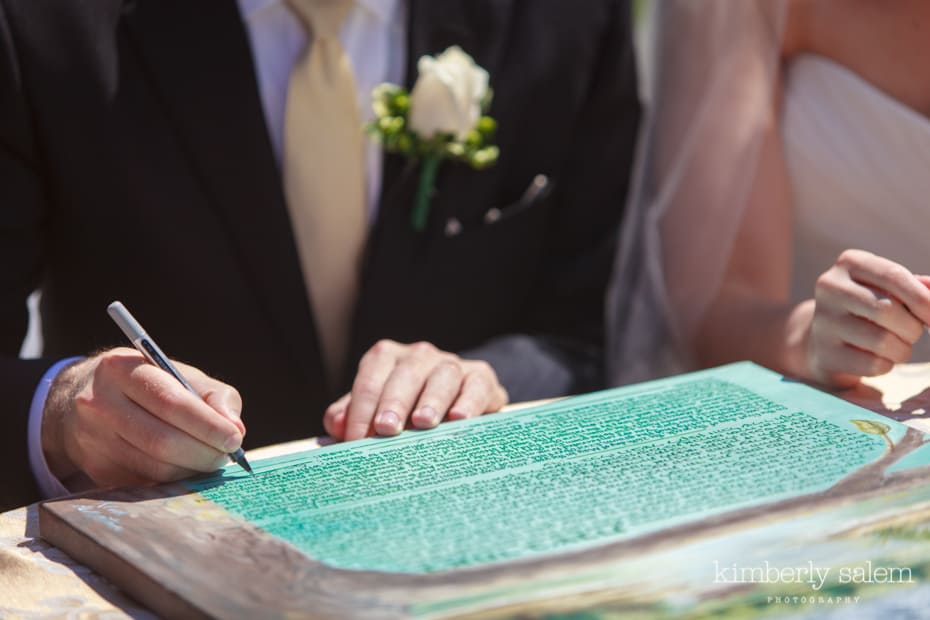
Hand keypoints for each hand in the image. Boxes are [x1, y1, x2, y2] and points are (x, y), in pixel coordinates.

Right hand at [42, 347, 244, 487]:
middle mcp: (100, 403)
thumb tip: (235, 430)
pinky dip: (175, 479)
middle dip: (204, 453)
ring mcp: (93, 439)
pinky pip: (147, 482)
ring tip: (210, 459)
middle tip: (226, 455)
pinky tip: (186, 467)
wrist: (83, 398)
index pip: (171, 402)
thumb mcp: (179, 375)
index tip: (234, 439)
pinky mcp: (96, 469)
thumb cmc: (148, 385)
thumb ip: (214, 396)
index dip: (207, 425)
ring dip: (193, 469)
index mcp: (123, 369)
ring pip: (156, 467)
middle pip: (162, 441)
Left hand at [323, 340, 508, 440]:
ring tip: (423, 423)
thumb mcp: (375, 410)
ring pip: (442, 374)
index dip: (361, 410)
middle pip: (405, 374)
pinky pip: (476, 384)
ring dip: (431, 399)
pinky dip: (468, 401)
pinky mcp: (481, 377)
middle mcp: (419, 355)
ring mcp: (452, 364)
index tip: (357, 441)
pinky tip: (459, 419)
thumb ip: (352, 415)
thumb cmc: (405, 411)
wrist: (455, 402)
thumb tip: (337, 424)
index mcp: (387, 358)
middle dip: (393, 402)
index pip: (370, 379)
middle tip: (386, 429)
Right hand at [808, 249, 929, 386]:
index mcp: (850, 263)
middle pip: (888, 310)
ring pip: (882, 340)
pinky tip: (876, 358)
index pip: (894, 276)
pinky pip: (873, 364)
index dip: (924, 300)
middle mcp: (830, 287)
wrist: (824, 339)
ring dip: (902, 350)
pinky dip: (886, 365)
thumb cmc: (869, 309)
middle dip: (913, 327)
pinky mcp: (825, 353)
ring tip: (895, 346)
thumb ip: (918, 288)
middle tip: (912, 333)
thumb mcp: (890, 289)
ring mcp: (823, 321)